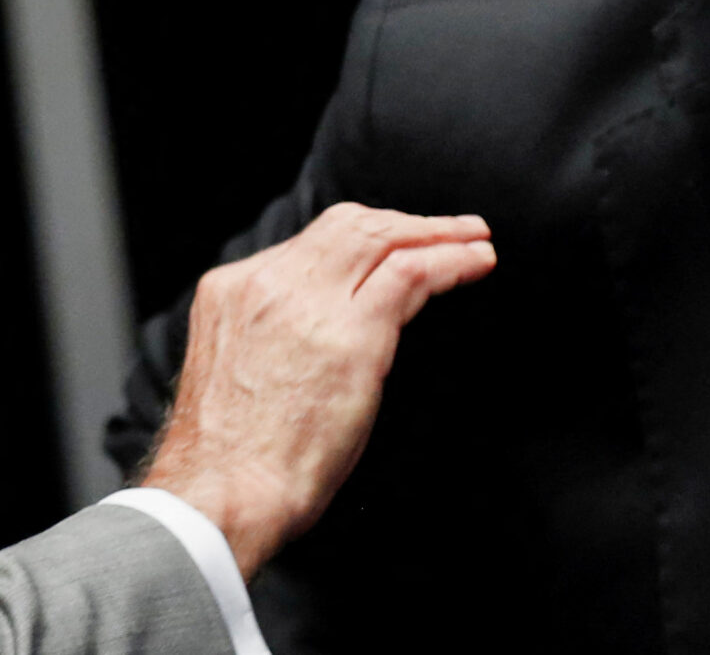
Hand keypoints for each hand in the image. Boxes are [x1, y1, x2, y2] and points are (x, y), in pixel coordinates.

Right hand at [141, 203, 495, 578]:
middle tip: (454, 229)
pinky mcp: (351, 333)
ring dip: (439, 234)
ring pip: (384, 239)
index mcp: (231, 292)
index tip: (403, 241)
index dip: (368, 236)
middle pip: (350, 225)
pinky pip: (412, 273)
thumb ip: (282, 329)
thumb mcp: (245, 367)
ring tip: (475, 239)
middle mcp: (267, 284)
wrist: (219, 498)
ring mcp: (308, 304)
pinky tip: (477, 262)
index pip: (313, 242)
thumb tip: (343, 317)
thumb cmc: (231, 459)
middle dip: (406, 224)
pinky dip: (452, 261)